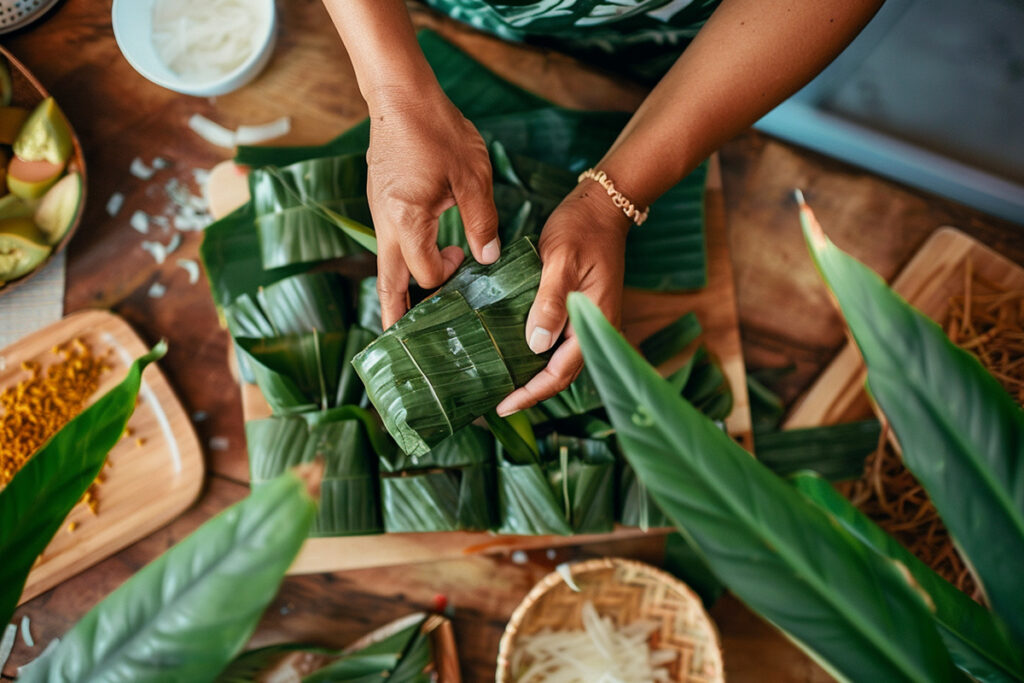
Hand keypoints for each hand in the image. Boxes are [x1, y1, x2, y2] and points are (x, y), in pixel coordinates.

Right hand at [366, 87, 499, 328]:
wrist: (400, 94)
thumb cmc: (438, 130)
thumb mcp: (473, 176)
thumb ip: (482, 222)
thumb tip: (487, 259)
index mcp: (407, 221)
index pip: (426, 273)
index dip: (448, 276)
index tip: (464, 259)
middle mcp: (386, 222)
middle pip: (387, 281)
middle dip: (394, 312)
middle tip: (399, 341)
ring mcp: (378, 210)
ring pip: (386, 260)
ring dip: (398, 284)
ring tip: (406, 311)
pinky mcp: (380, 198)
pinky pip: (388, 238)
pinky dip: (400, 257)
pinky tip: (417, 255)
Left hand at [496, 184, 630, 415]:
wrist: (602, 207)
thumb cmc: (582, 229)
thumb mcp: (562, 261)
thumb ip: (549, 302)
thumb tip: (536, 345)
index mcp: (594, 323)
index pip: (562, 373)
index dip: (531, 393)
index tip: (503, 405)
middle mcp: (594, 329)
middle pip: (561, 375)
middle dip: (530, 391)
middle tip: (494, 402)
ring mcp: (588, 321)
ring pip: (560, 361)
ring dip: (532, 375)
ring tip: (500, 383)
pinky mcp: (579, 311)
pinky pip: (558, 342)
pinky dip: (536, 353)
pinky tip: (512, 352)